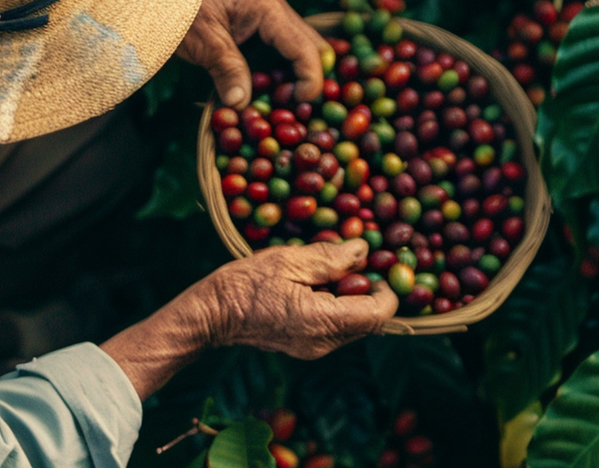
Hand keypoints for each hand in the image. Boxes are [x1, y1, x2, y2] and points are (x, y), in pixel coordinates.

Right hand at [100, 240, 396, 398]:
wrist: (210, 315)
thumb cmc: (243, 284)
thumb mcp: (288, 260)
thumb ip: (331, 258)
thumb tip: (364, 250)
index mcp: (323, 322)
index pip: (379, 314)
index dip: (389, 288)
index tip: (380, 263)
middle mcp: (324, 343)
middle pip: (370, 320)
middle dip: (370, 288)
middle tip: (354, 258)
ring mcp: (315, 348)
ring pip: (354, 322)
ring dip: (353, 295)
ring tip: (331, 267)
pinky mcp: (307, 345)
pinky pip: (337, 325)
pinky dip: (338, 303)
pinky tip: (317, 282)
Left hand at [176, 0, 328, 108]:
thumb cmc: (179, 0)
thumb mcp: (203, 38)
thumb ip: (227, 68)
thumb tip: (242, 103)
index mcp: (269, 9)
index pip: (307, 49)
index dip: (311, 80)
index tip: (300, 105)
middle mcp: (275, 12)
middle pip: (313, 48)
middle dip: (310, 78)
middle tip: (295, 108)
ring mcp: (266, 18)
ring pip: (297, 50)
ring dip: (294, 78)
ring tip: (279, 106)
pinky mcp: (252, 27)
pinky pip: (277, 51)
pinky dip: (277, 73)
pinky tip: (263, 93)